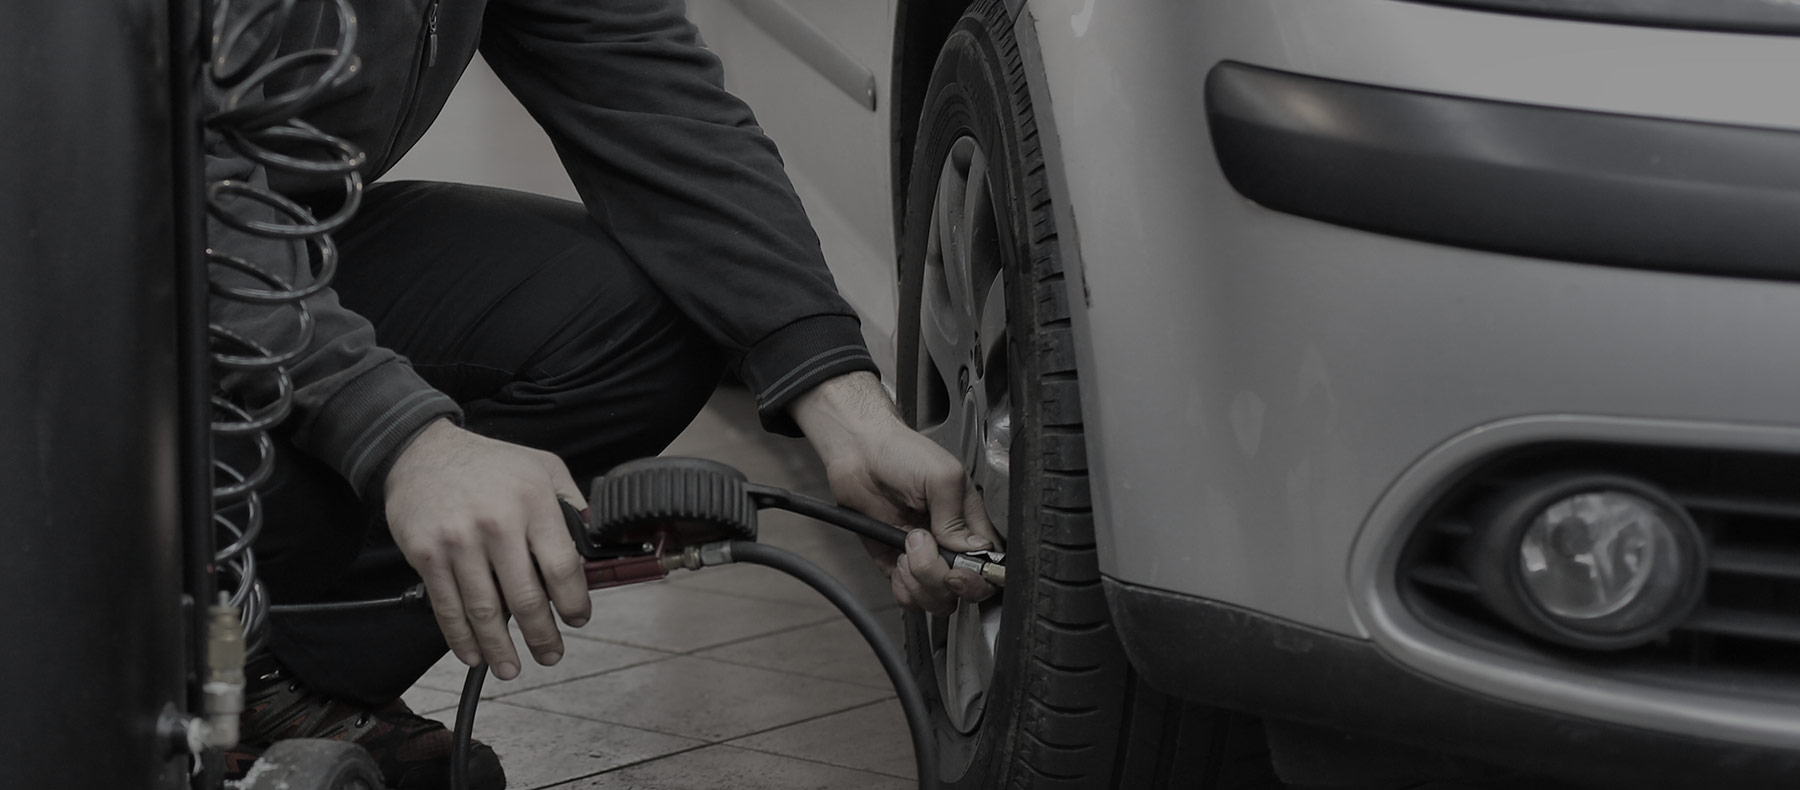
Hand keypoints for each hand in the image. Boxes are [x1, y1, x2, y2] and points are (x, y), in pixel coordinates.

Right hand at [383, 418, 591, 679]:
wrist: (420, 451)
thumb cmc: (489, 463)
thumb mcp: (543, 467)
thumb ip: (571, 504)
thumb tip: (594, 544)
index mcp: (533, 502)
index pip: (562, 567)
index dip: (573, 602)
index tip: (578, 618)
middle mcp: (497, 524)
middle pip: (525, 597)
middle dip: (541, 636)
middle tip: (551, 655)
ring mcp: (459, 542)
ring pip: (485, 610)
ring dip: (500, 648)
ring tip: (512, 668)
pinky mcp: (427, 555)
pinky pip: (447, 606)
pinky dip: (460, 637)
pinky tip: (472, 654)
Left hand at [790, 372, 1001, 614]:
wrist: (859, 454)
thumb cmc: (902, 454)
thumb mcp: (941, 476)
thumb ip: (956, 516)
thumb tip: (970, 550)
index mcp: (970, 524)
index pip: (989, 566)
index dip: (977, 577)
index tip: (958, 569)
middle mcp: (950, 545)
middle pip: (963, 591)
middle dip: (941, 578)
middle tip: (922, 545)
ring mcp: (924, 558)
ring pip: (936, 600)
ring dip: (919, 580)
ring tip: (907, 546)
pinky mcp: (896, 566)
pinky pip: (908, 597)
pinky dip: (902, 587)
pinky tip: (897, 559)